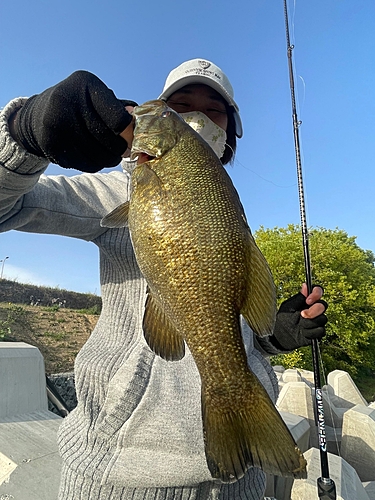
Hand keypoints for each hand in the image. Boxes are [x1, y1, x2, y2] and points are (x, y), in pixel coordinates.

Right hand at [10, 71, 137, 171]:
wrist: (41, 114)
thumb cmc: (81, 105)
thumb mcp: (98, 97)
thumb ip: (120, 108)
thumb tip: (137, 120)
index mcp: (85, 84)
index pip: (118, 119)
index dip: (129, 134)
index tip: (133, 139)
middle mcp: (68, 102)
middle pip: (109, 140)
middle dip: (122, 149)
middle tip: (126, 151)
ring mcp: (57, 125)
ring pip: (98, 156)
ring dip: (111, 159)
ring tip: (112, 155)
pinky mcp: (51, 145)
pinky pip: (86, 165)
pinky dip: (96, 164)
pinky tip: (95, 157)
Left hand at [270, 284, 327, 350]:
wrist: (282, 337)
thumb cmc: (283, 320)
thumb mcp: (288, 307)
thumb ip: (298, 298)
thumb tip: (305, 285)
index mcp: (307, 301)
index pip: (318, 291)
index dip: (316, 294)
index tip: (308, 300)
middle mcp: (314, 309)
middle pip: (323, 305)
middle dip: (313, 311)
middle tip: (302, 315)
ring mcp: (317, 320)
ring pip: (322, 319)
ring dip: (309, 323)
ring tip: (299, 326)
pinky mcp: (318, 332)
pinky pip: (321, 331)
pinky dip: (311, 332)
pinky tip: (303, 333)